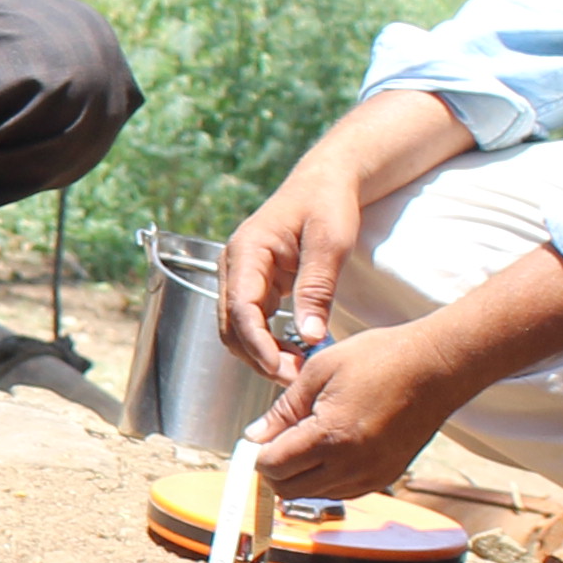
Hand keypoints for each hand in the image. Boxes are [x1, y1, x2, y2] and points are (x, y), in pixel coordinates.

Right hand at [219, 152, 374, 380]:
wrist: (325, 183)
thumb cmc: (327, 203)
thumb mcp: (330, 242)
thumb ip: (317, 288)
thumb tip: (310, 338)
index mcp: (246, 251)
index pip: (239, 307)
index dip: (256, 343)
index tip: (279, 369)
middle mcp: (234, 267)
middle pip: (231, 326)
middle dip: (259, 357)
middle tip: (297, 379)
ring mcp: (242, 278)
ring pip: (238, 331)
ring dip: (263, 355)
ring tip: (299, 370)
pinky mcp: (256, 288)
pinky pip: (253, 324)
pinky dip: (270, 345)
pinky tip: (296, 355)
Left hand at [249, 321, 466, 501]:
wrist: (437, 366)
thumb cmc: (385, 359)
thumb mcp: (319, 371)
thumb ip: (283, 409)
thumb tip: (256, 434)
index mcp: (330, 436)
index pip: (272, 466)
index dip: (257, 453)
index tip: (257, 439)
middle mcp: (351, 465)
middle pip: (289, 489)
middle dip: (274, 468)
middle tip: (276, 440)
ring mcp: (371, 475)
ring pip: (314, 494)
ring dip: (300, 475)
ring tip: (306, 438)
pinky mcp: (386, 477)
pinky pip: (342, 491)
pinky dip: (326, 478)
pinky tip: (330, 449)